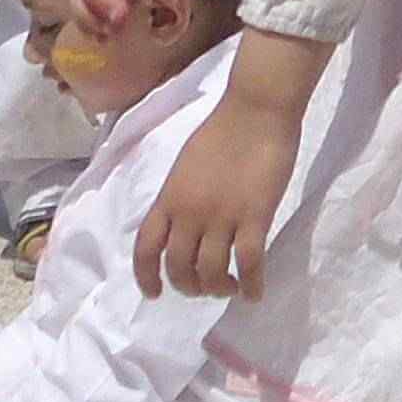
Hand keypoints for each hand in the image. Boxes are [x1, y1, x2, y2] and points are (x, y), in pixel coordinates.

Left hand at [137, 93, 299, 299]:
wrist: (256, 109)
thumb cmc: (223, 130)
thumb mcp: (185, 166)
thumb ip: (181, 197)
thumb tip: (185, 222)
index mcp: (169, 199)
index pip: (146, 248)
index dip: (147, 276)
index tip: (155, 293)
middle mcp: (189, 213)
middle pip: (178, 267)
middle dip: (189, 286)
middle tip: (204, 286)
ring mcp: (222, 217)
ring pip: (211, 272)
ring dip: (218, 288)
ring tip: (230, 287)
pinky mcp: (254, 217)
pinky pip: (248, 263)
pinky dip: (250, 285)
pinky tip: (255, 293)